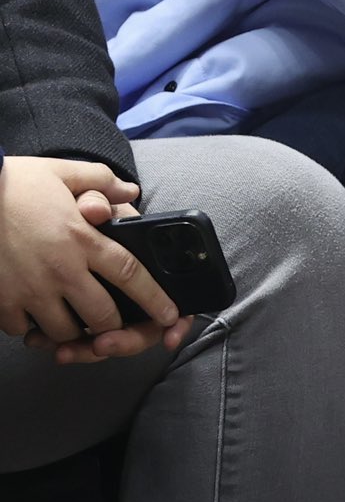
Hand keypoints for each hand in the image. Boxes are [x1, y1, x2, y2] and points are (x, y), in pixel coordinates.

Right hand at [0, 158, 189, 364]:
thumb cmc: (12, 182)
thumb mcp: (63, 171)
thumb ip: (101, 181)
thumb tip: (130, 191)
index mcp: (82, 238)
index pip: (130, 274)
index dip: (155, 299)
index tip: (171, 314)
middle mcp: (61, 269)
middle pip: (102, 315)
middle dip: (114, 325)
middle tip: (113, 322)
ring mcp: (30, 289)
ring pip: (65, 331)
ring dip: (73, 330)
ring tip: (73, 319)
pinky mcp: (2, 301)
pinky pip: (24, 330)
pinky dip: (31, 328)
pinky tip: (33, 314)